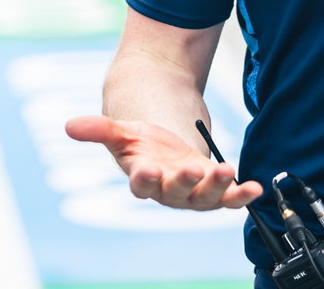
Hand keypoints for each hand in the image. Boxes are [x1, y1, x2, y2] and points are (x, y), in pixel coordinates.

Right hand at [64, 115, 261, 209]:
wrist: (163, 148)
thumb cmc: (141, 143)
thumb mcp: (120, 131)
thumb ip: (98, 129)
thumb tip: (69, 126)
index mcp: (143, 177)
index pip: (141, 183)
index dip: (145, 178)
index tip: (147, 169)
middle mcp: (168, 190)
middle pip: (176, 192)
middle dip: (185, 181)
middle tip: (192, 168)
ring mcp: (193, 193)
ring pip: (205, 197)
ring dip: (218, 187)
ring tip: (227, 170)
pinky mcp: (213, 191)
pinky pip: (229, 198)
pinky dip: (242, 194)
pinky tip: (254, 187)